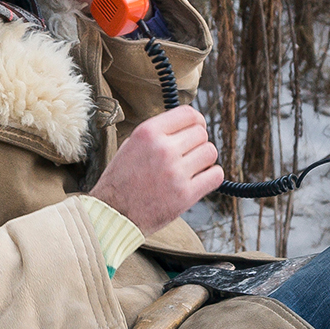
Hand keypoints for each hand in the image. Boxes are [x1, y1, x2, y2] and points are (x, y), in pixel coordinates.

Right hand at [88, 106, 222, 234]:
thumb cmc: (120, 181)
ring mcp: (176, 172)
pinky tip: (200, 179)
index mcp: (148, 133)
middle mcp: (163, 149)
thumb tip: (185, 127)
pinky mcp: (185, 194)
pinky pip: (216, 175)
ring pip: (210, 152)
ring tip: (192, 167)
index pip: (187, 114)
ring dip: (205, 159)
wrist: (113, 214)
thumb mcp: (131, 145)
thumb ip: (158, 133)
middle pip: (201, 133)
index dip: (197, 120)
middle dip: (197, 142)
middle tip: (189, 153)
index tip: (197, 127)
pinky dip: (211, 176)